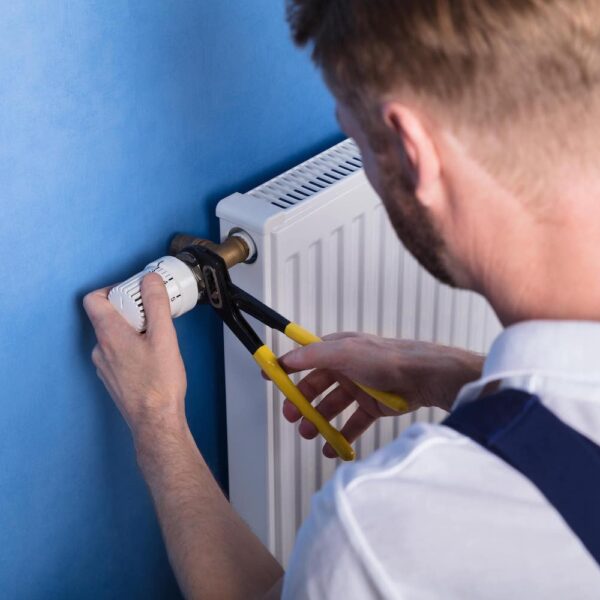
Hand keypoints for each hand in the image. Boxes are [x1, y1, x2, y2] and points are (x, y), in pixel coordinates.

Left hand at [83, 273, 187, 441]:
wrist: (155, 421)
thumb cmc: (159, 384)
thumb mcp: (164, 337)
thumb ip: (156, 304)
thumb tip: (149, 281)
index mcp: (109, 334)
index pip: (95, 298)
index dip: (114, 289)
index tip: (136, 292)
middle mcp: (100, 348)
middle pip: (107, 316)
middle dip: (131, 310)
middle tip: (154, 315)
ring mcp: (104, 365)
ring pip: (114, 335)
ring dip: (133, 330)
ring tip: (157, 338)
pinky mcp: (112, 377)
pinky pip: (118, 353)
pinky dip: (132, 347)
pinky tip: (152, 357)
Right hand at [278, 332, 483, 457]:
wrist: (425, 378)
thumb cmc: (387, 359)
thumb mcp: (344, 352)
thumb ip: (312, 355)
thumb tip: (286, 357)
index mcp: (337, 350)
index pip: (305, 357)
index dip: (286, 367)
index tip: (268, 376)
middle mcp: (346, 367)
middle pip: (315, 386)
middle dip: (300, 402)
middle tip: (291, 417)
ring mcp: (359, 388)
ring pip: (331, 407)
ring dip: (318, 421)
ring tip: (310, 434)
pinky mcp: (373, 407)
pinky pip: (351, 423)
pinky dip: (341, 435)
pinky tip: (332, 447)